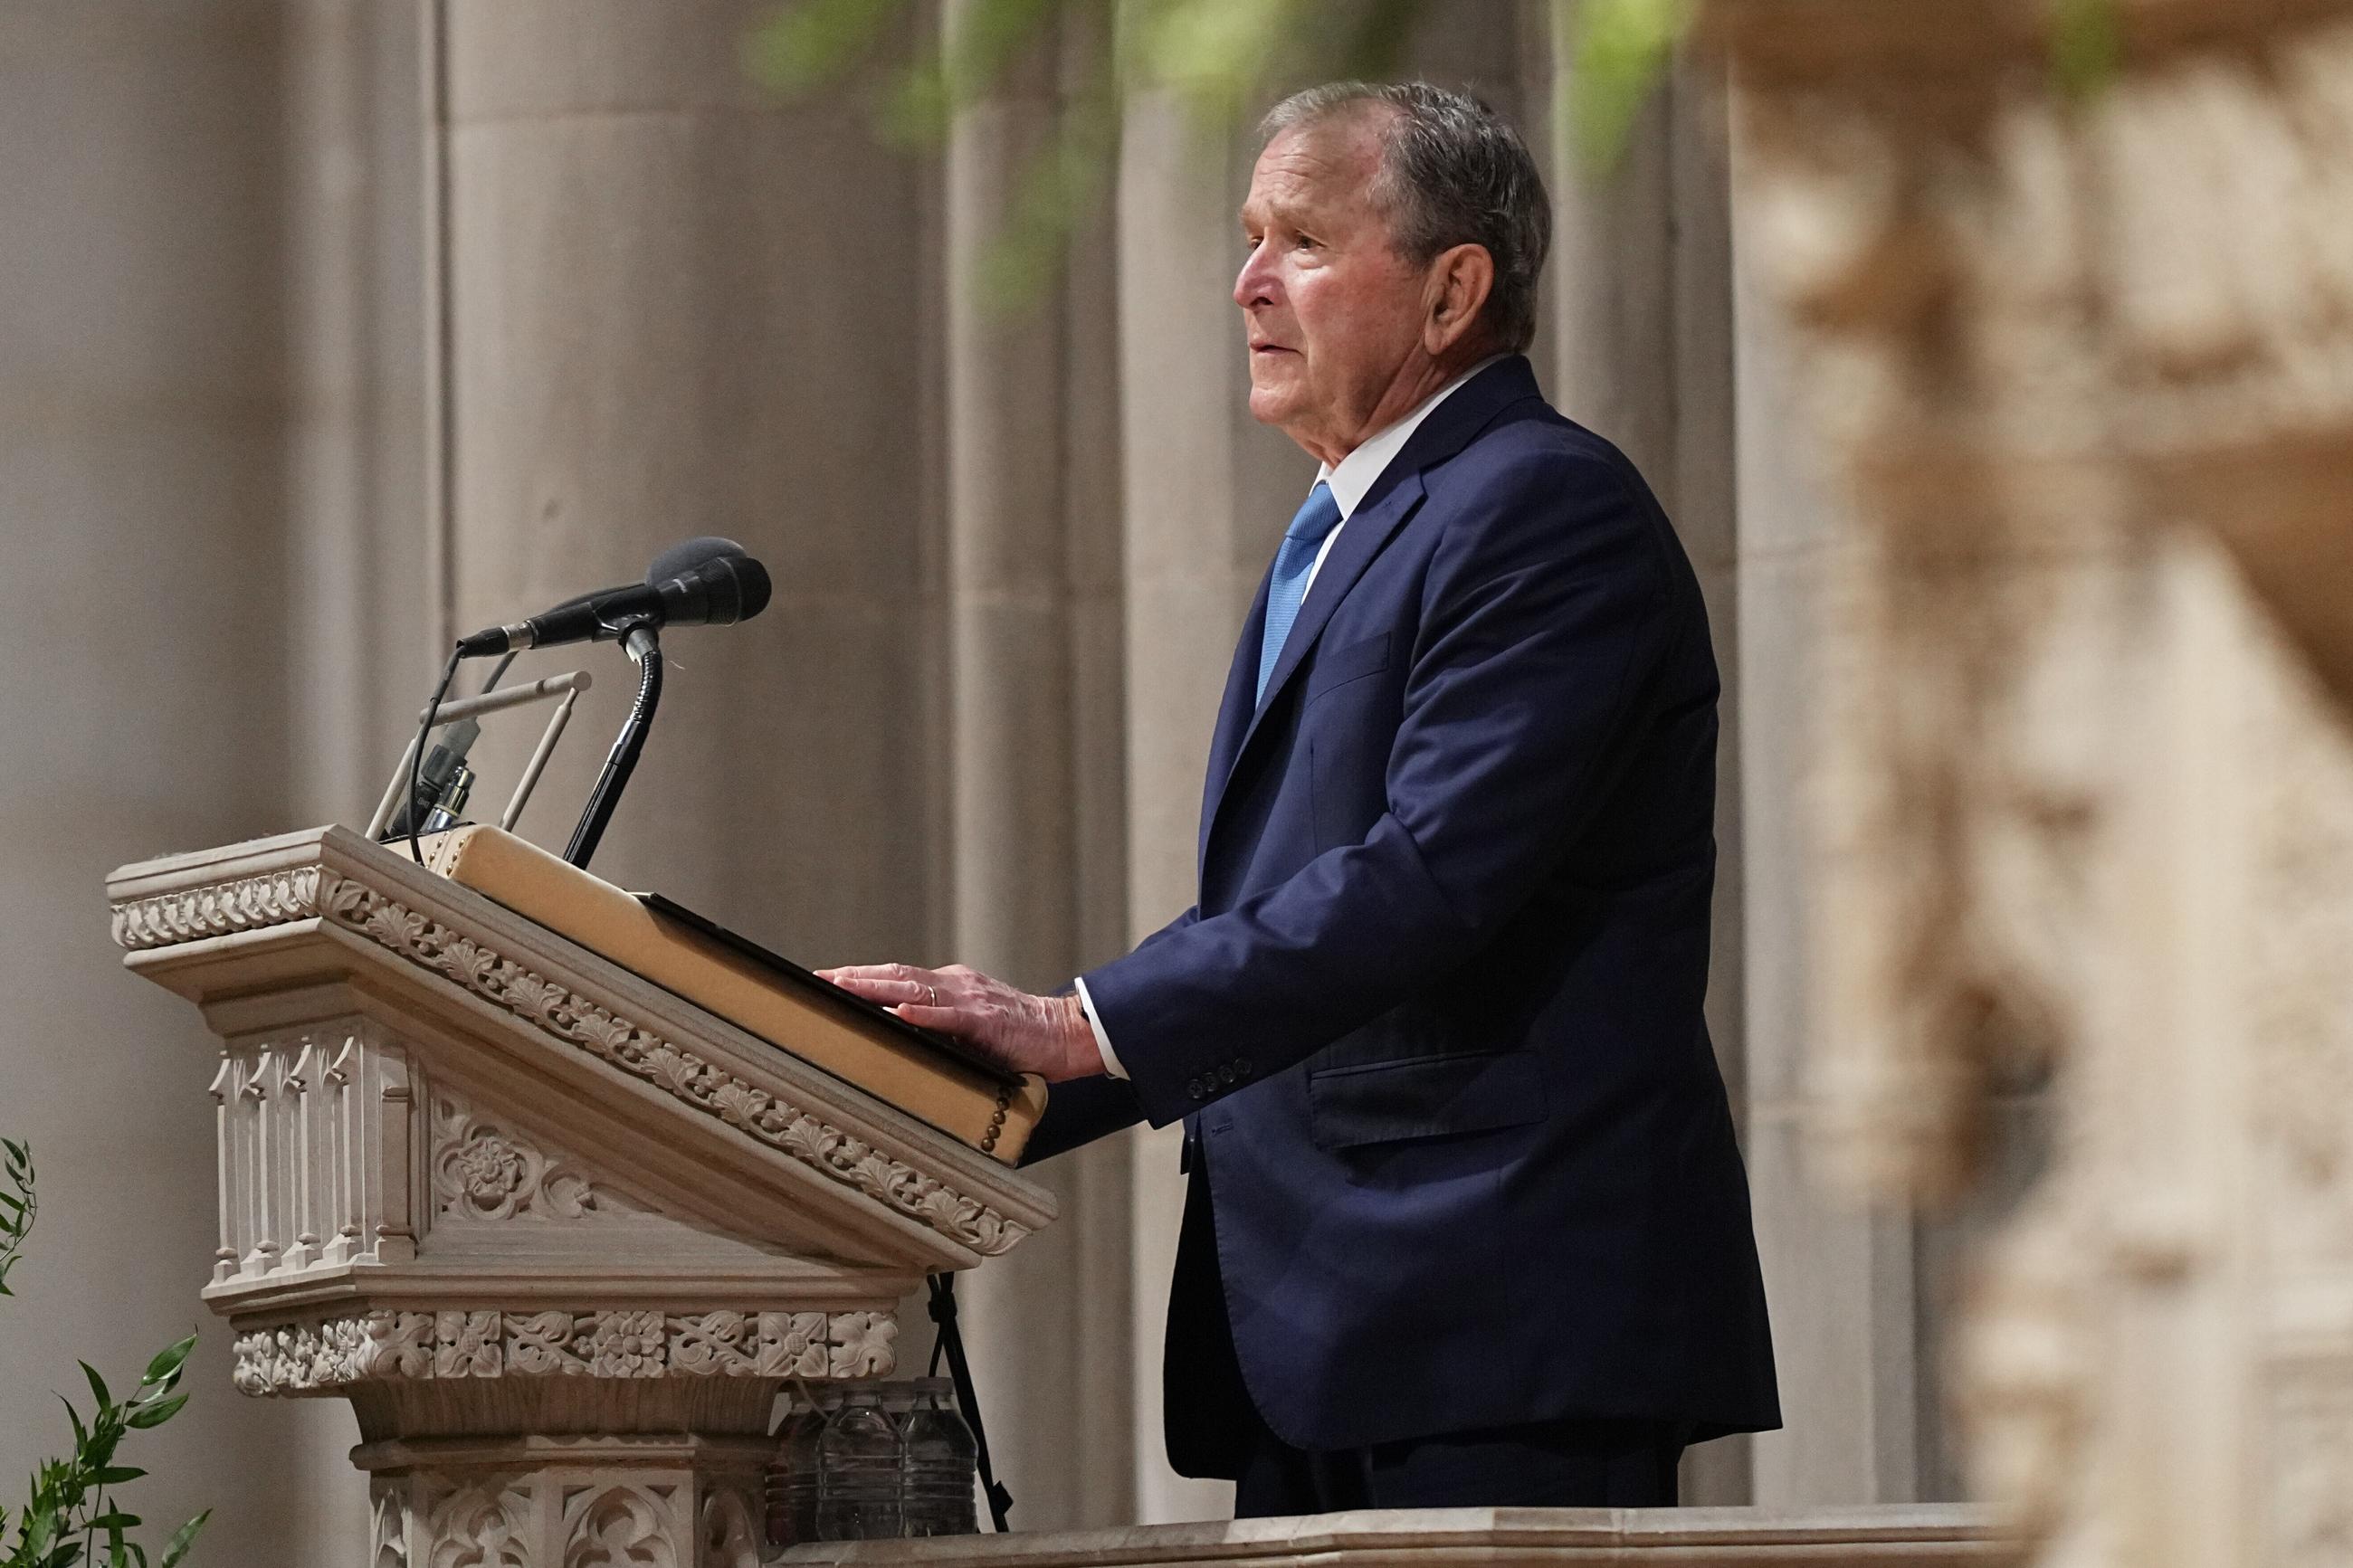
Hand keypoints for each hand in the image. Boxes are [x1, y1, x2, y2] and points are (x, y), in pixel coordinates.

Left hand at [815, 962, 1102, 1082]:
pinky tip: (898, 1010)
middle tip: (819, 979)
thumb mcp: (972, 1027)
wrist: (1065, 1035)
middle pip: (897, 974)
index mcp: (953, 985)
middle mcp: (958, 984)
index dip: (863, 976)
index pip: (899, 976)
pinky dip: (922, 1012)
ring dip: (875, 986)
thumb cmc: (1019, 1038)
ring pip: (915, 988)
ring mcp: (971, 999)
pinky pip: (949, 1015)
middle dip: (856, 977)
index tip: (828, 979)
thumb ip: (941, 1026)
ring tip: (843, 986)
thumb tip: (902, 1034)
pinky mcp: (987, 1019)